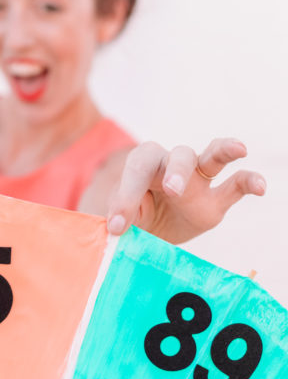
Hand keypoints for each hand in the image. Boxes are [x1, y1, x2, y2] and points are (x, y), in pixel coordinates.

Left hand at [106, 138, 265, 243]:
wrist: (149, 228)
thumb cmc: (132, 217)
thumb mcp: (122, 218)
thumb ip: (121, 217)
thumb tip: (117, 229)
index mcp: (144, 164)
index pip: (138, 168)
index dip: (126, 195)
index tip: (117, 226)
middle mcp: (172, 164)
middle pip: (178, 154)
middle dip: (176, 170)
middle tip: (172, 190)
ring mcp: (198, 179)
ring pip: (212, 157)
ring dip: (225, 151)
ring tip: (239, 149)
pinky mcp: (216, 199)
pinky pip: (236, 185)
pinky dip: (250, 181)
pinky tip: (261, 186)